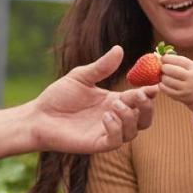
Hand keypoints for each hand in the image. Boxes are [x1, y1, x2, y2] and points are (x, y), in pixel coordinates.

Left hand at [23, 46, 155, 153]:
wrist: (38, 116)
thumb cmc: (58, 96)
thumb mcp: (80, 77)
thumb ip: (101, 67)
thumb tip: (119, 49)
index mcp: (113, 100)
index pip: (139, 99)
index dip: (149, 93)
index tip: (154, 85)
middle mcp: (114, 117)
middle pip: (144, 119)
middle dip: (147, 108)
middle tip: (140, 96)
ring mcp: (106, 132)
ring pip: (133, 131)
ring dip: (130, 117)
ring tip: (115, 105)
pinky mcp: (96, 143)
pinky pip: (116, 141)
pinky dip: (116, 129)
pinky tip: (106, 116)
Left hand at [160, 54, 192, 109]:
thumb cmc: (189, 74)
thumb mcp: (188, 66)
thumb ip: (177, 59)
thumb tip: (159, 55)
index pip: (178, 60)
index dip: (167, 58)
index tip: (162, 58)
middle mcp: (192, 78)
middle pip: (171, 70)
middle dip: (163, 67)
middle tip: (162, 68)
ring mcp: (186, 88)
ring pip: (167, 80)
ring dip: (162, 77)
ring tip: (163, 76)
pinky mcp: (180, 96)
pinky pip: (165, 89)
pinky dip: (161, 85)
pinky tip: (163, 83)